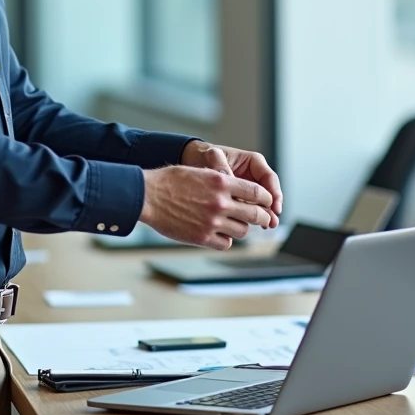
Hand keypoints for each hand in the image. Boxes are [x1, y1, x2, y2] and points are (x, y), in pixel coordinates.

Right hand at [139, 165, 274, 249]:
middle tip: (263, 218)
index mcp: (221, 182)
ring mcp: (212, 221)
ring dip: (241, 228)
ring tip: (234, 224)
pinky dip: (225, 239)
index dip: (266, 198)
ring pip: (243, 231)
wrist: (147, 196)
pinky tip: (219, 234)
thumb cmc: (169, 181)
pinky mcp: (202, 237)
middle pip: (256, 214)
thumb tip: (237, 188)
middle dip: (262, 217)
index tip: (267, 202)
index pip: (257, 192)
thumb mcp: (199, 172)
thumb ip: (220, 179)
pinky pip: (226, 243)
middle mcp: (221, 202)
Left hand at [181, 140, 282, 227]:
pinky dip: (253, 216)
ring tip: (266, 226)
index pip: (269, 177)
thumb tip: (227, 177)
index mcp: (253, 162)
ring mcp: (247, 188)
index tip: (273, 205)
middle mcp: (253, 175)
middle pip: (268, 193)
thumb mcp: (213, 156)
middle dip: (271, 208)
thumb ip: (221, 165)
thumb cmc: (204, 155)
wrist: (193, 161)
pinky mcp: (240, 198)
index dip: (274, 192)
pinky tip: (256, 226)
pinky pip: (250, 208)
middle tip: (272, 221)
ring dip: (265, 215)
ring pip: (261, 203)